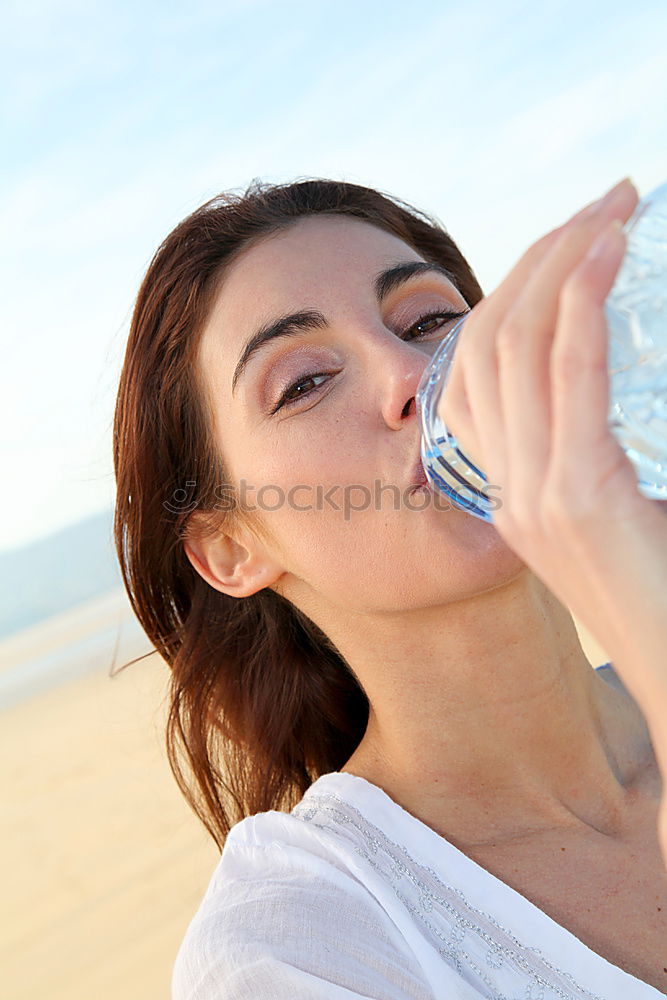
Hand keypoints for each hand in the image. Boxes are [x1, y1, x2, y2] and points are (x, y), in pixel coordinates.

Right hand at [439, 176, 666, 774]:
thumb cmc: (660, 591)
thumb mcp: (614, 507)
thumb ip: (592, 450)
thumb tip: (604, 367)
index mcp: (506, 488)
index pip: (476, 368)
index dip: (513, 289)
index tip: (570, 236)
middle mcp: (505, 487)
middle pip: (490, 342)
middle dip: (541, 256)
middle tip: (604, 200)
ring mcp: (532, 494)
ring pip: (517, 348)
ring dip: (562, 262)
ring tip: (610, 209)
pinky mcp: (575, 498)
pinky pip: (568, 377)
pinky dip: (583, 302)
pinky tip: (608, 251)